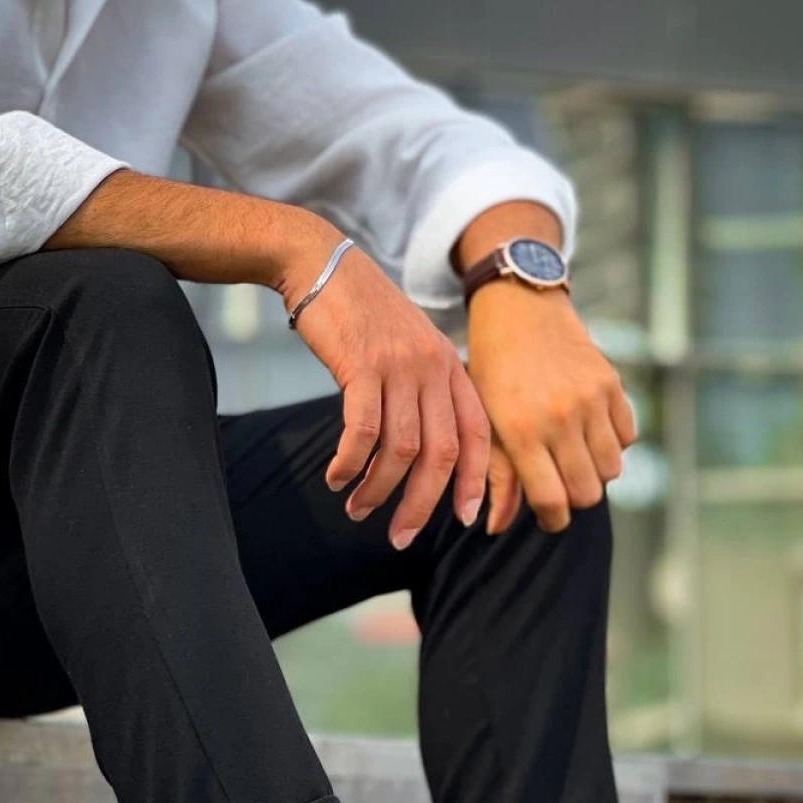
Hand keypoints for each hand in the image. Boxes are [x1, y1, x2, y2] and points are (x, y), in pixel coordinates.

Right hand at [287, 238, 489, 548]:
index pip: (477, 435)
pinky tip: (337, 479)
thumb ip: (424, 393)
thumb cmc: (364, 316)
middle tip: (400, 538)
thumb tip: (422, 456)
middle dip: (422, 504)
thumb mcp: (410, 349)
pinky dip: (350, 463)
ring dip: (378, 489)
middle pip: (441, 454)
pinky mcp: (363, 365)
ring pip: (401, 449)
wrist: (324, 265)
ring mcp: (399, 366)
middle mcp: (433, 369)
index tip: (466, 520)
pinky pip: (362, 431)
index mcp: (451, 368)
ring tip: (357, 509)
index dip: (475, 482)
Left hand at [466, 282, 636, 533]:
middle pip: (588, 492)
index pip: (552, 501)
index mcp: (522, 432)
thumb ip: (496, 476)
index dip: (553, 519)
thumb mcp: (483, 422)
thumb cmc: (492, 372)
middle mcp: (560, 418)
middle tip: (559, 486)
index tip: (549, 517)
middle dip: (574, 499)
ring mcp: (590, 400)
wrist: (518, 310)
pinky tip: (589, 431)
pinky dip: (613, 444)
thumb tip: (494, 529)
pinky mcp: (612, 385)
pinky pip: (627, 437)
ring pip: (612, 469)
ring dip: (595, 472)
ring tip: (573, 457)